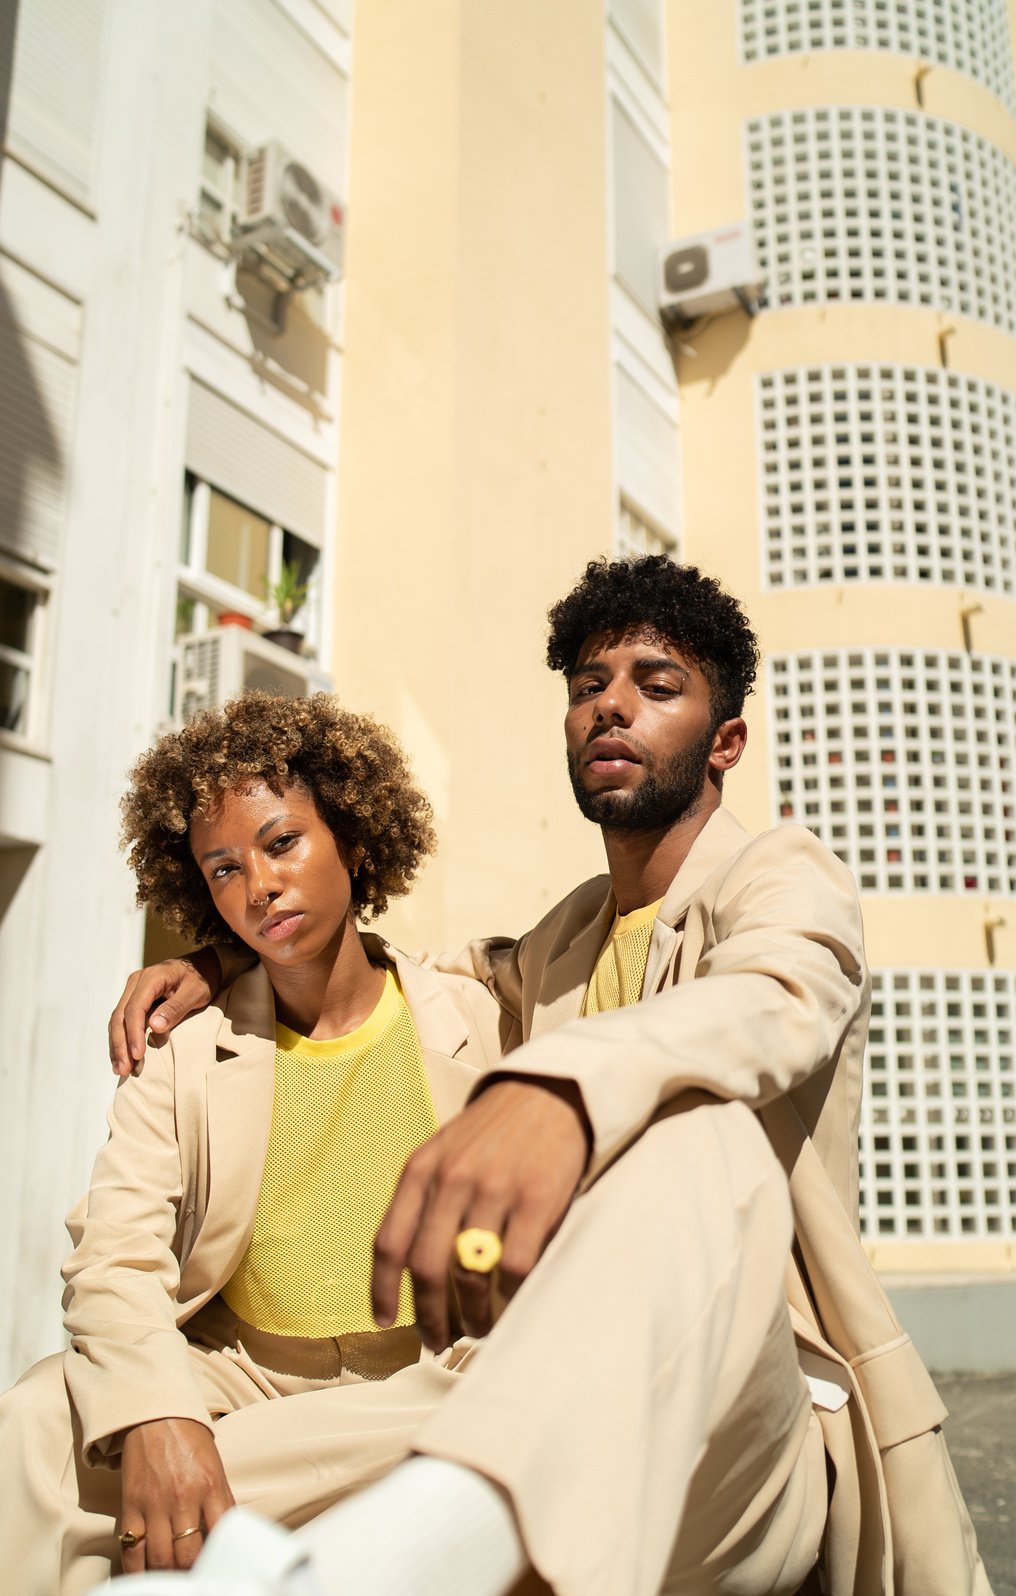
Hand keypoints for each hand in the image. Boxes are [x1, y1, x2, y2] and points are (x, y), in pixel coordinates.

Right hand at [108, 949, 221, 1076]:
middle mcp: (136, 983)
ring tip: (121, 1069)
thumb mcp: (196, 991)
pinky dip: (121, 1040)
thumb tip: (154, 1026)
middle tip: (124, 1069)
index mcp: (151, 978)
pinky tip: (122, 1057)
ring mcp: (132, 991)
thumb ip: (176, 1007)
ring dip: (117, 1046)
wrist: (202, 966)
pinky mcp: (134, 1000)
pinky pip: (122, 1021)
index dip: (134, 1034)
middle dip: (121, 1045)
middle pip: (120, 1016)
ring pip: (117, 1021)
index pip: (135, 1008)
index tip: (138, 1055)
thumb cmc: (202, 979)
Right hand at [118, 1417, 233, 1572]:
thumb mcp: (215, 1467)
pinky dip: (137, 1570)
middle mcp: (184, 1497)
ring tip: (171, 1578)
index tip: (216, 1569)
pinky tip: (144, 1577)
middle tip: (192, 1577)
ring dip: (166, 1575)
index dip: (219, 1559)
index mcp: (211, 1486)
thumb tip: (226, 1537)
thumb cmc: (190, 1441)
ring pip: (160, 1558)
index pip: (220, 1535)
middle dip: (191, 1572)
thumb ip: (220, 1502)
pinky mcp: (131, 1505)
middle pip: (188, 1555)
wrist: (157, 1414)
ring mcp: (156, 1503)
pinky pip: (132, 1549)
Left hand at [372, 1077, 590, 1350]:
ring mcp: (494, 1190)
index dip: (382, 1290)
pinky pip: (514, 1267)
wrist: (548, 1093)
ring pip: (470, 1274)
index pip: (389, 1242)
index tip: (385, 1321)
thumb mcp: (444, 1151)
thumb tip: (411, 1269)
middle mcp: (451, 1180)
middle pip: (427, 1267)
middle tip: (436, 1340)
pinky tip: (510, 1303)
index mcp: (421, 1169)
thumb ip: (424, 1199)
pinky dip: (510, 1295)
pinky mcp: (535, 1200)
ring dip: (471, 1314)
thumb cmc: (492, 1132)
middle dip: (429, 1315)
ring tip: (476, 1328)